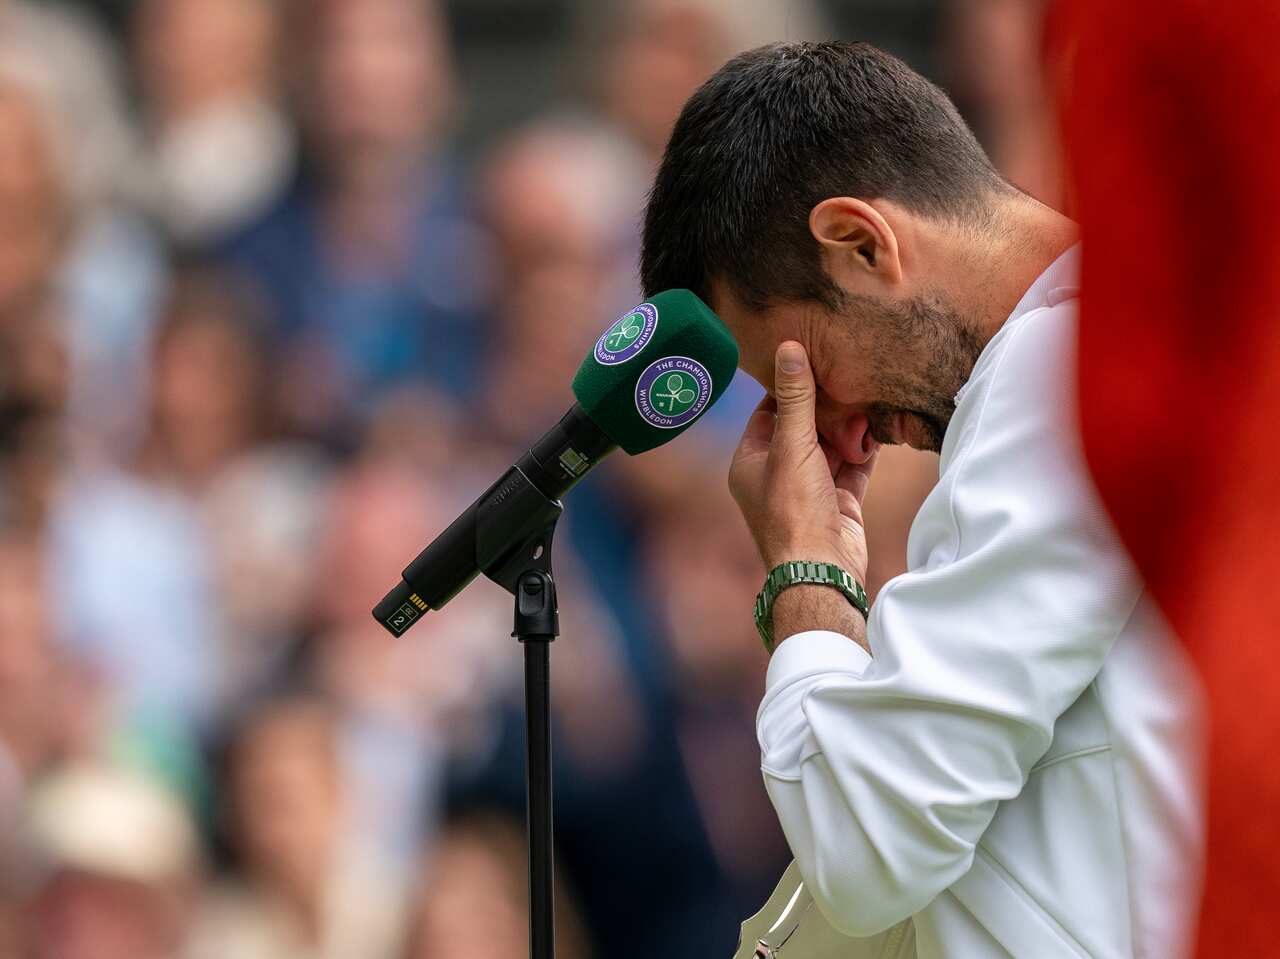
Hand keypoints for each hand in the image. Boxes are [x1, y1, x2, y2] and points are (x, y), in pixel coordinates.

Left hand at [729, 343, 876, 583]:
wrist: (822, 570)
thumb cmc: (795, 510)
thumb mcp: (792, 445)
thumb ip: (796, 398)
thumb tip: (789, 348)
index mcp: (751, 462)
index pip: (768, 412)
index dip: (790, 388)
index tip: (812, 362)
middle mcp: (777, 475)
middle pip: (803, 428)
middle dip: (826, 408)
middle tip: (848, 376)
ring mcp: (809, 490)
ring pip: (830, 447)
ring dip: (848, 428)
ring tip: (867, 398)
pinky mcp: (838, 501)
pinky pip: (852, 467)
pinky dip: (864, 450)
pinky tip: (879, 428)